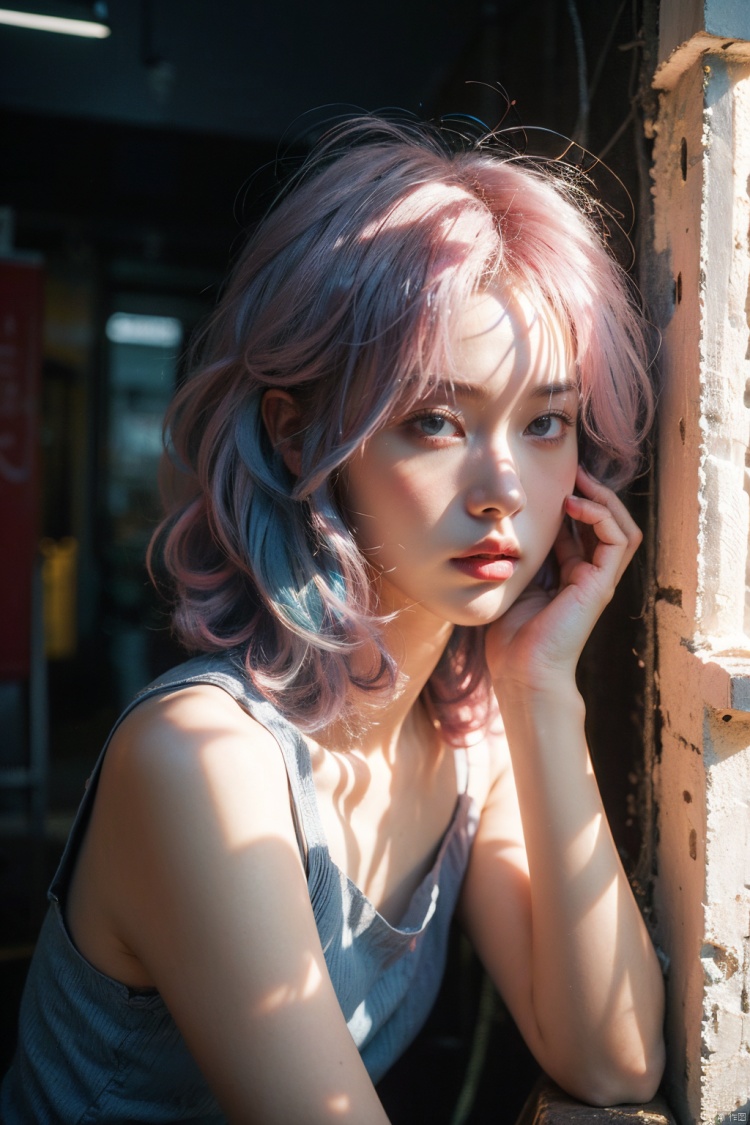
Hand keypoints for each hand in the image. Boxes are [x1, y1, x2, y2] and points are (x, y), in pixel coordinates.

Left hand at [485, 465, 641, 691]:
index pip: (580, 528)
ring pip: (621, 527)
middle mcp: (588, 575)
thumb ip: (520, 555)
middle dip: (592, 493)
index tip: (552, 480)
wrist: (520, 672)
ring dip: (603, 498)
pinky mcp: (601, 584)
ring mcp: (598, 580)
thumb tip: (508, 524)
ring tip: (580, 480)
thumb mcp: (513, 581)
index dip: (571, 501)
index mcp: (568, 575)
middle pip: (605, 523)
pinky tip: (575, 504)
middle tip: (573, 471)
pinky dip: (601, 516)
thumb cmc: (509, 636)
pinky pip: (618, 540)